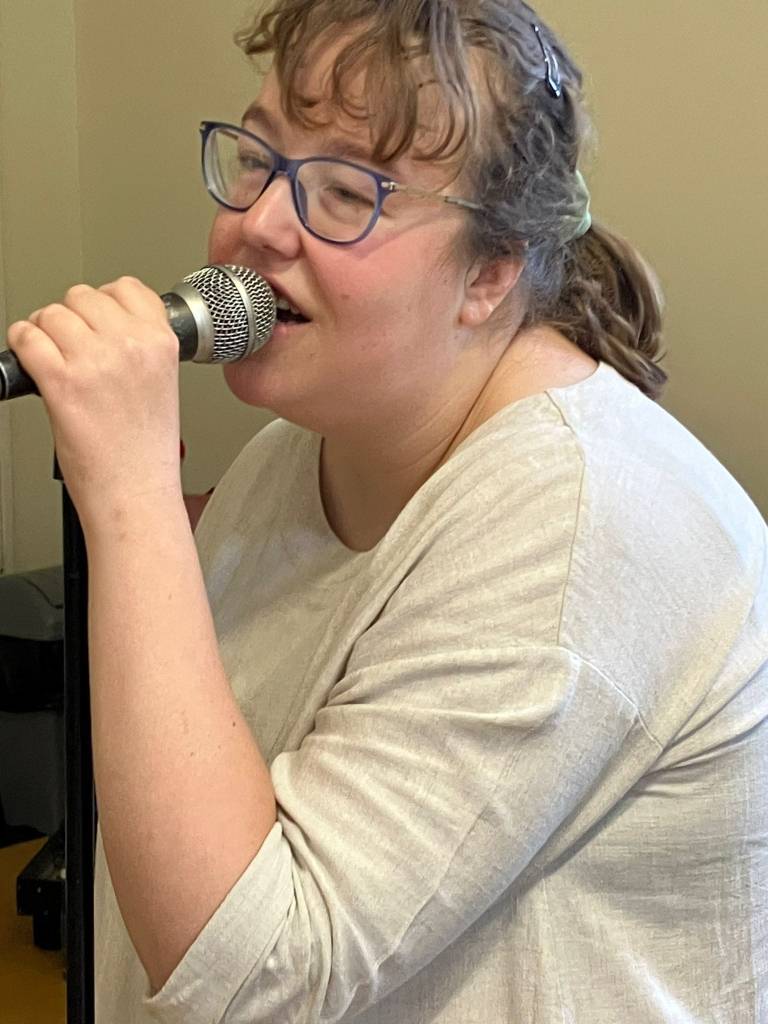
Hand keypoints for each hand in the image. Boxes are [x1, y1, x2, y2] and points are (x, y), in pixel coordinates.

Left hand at [7, 277, 182, 530]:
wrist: (135, 491)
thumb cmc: (146, 451)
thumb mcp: (163, 385)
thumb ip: (141, 347)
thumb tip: (103, 325)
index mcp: (161, 343)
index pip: (126, 288)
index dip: (105, 301)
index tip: (98, 318)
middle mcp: (130, 345)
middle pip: (83, 296)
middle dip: (72, 317)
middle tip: (72, 345)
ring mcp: (94, 361)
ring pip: (52, 313)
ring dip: (44, 331)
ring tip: (52, 357)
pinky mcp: (61, 380)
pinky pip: (27, 337)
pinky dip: (22, 346)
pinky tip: (33, 364)